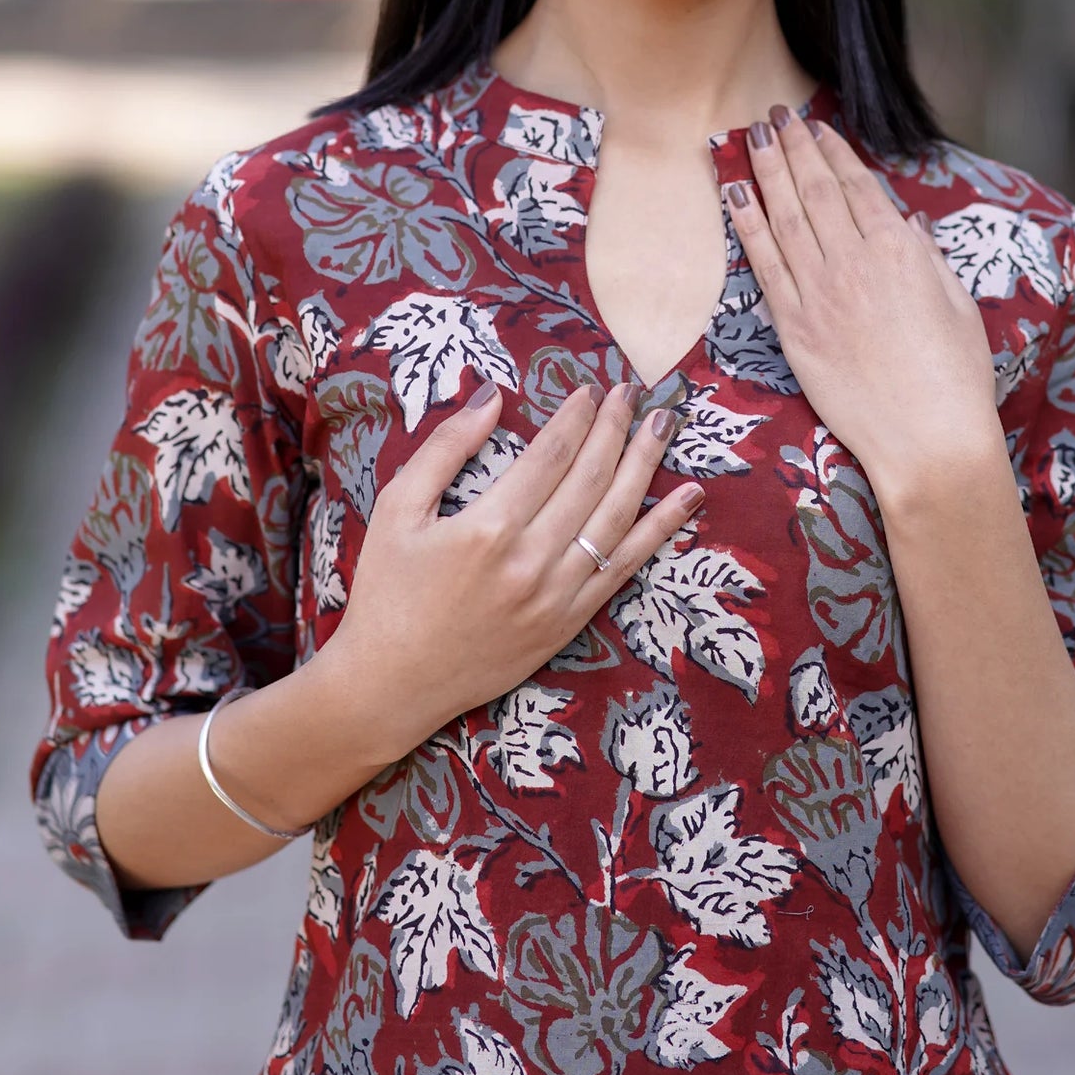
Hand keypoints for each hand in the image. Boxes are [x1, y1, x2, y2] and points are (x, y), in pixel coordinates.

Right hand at [321, 378, 700, 765]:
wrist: (390, 684)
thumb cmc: (386, 591)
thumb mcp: (396, 509)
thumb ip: (444, 448)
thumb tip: (491, 397)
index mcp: (486, 528)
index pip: (550, 456)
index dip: (575, 418)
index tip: (588, 389)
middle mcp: (530, 561)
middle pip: (590, 479)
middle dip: (616, 427)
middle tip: (632, 392)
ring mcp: (556, 597)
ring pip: (617, 518)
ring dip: (645, 465)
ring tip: (666, 424)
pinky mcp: (569, 624)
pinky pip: (625, 568)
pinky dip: (659, 530)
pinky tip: (687, 498)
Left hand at [728, 104, 1001, 501]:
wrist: (926, 439)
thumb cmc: (955, 378)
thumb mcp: (957, 305)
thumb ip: (928, 257)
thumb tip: (907, 221)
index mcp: (901, 251)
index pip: (857, 186)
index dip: (833, 152)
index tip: (816, 127)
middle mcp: (855, 263)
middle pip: (816, 191)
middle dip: (794, 148)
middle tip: (775, 116)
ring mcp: (819, 294)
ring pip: (785, 218)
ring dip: (766, 173)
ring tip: (751, 138)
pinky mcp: (794, 328)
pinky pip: (764, 265)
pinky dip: (747, 225)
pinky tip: (736, 196)